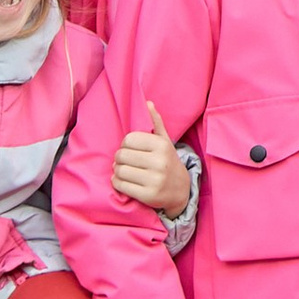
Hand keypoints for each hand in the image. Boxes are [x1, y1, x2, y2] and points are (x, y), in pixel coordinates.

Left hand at [110, 102, 188, 217]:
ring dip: (117, 170)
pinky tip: (123, 181)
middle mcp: (159, 162)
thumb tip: (147, 102)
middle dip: (119, 158)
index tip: (129, 148)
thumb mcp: (165, 141)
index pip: (129, 139)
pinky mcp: (148, 195)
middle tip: (124, 161)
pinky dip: (117, 182)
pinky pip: (121, 185)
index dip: (125, 144)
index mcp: (161, 145)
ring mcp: (154, 180)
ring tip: (123, 170)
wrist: (181, 190)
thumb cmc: (168, 161)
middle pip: (122, 155)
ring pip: (120, 170)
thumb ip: (156, 122)